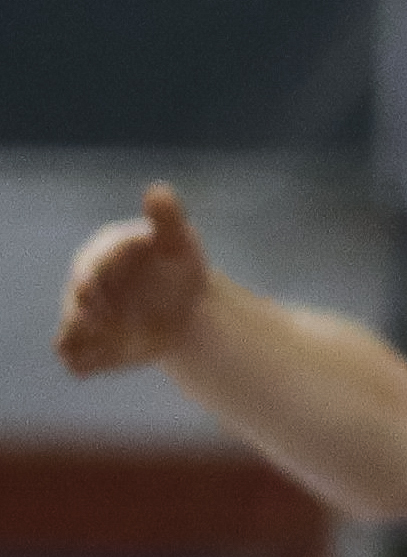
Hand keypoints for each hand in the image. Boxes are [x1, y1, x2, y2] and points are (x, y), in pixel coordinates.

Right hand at [57, 184, 213, 377]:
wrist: (186, 308)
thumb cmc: (179, 267)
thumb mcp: (180, 242)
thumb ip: (167, 219)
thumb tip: (158, 189)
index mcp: (101, 255)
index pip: (91, 268)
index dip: (96, 280)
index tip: (102, 293)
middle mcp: (86, 286)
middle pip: (77, 303)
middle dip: (87, 313)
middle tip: (105, 320)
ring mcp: (86, 317)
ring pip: (70, 333)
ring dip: (82, 342)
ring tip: (99, 349)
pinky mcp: (92, 345)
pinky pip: (77, 359)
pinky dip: (83, 365)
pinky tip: (94, 368)